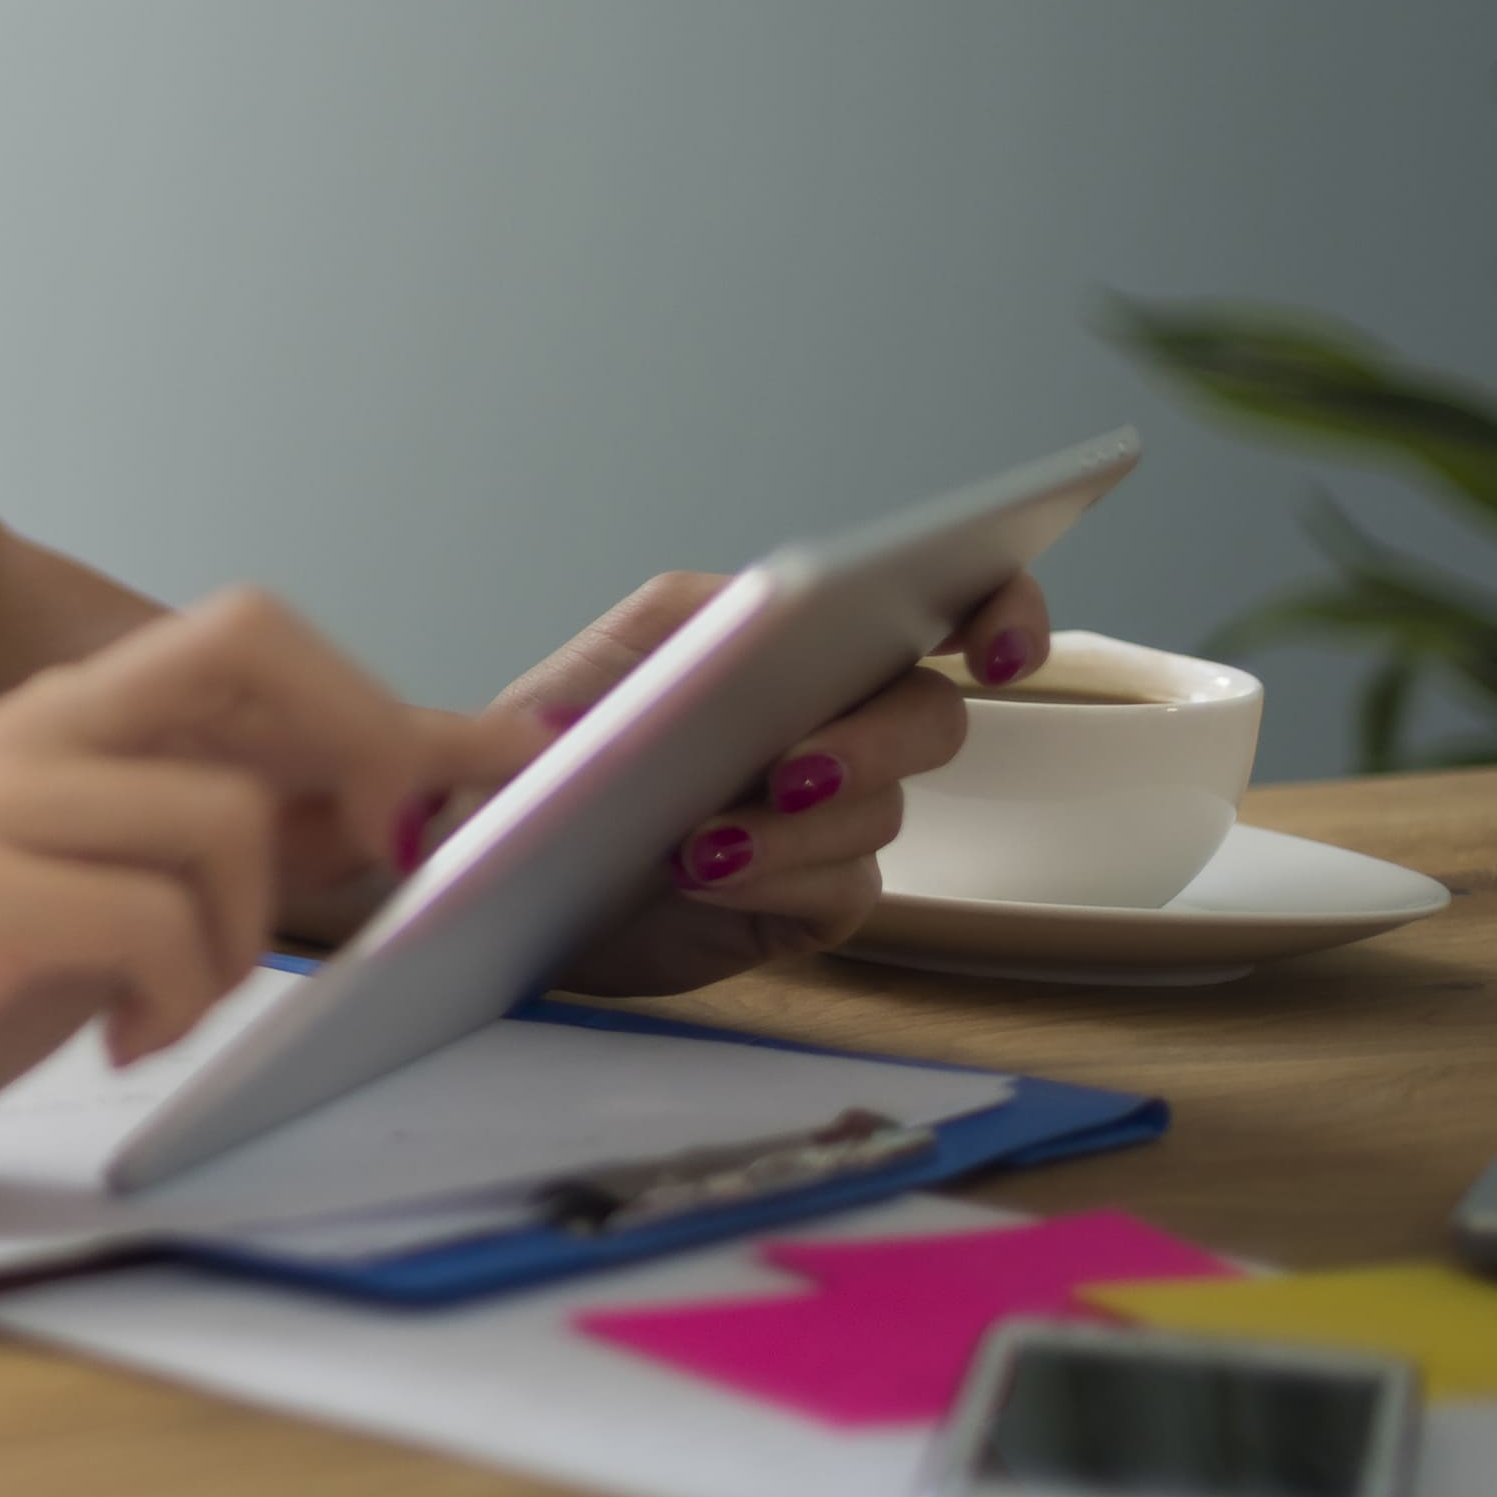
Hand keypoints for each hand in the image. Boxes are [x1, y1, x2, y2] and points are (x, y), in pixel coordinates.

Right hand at [0, 591, 545, 1196]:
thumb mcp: (104, 900)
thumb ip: (220, 840)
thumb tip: (389, 804)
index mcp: (63, 719)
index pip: (248, 636)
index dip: (376, 699)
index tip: (476, 779)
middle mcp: (28, 732)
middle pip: (247, 651)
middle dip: (365, 754)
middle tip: (387, 870)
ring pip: (220, 820)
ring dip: (242, 938)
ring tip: (176, 1006)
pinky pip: (149, 921)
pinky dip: (174, 997)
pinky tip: (125, 1040)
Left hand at [499, 565, 1053, 994]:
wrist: (495, 864)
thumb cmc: (537, 754)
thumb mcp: (589, 674)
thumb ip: (676, 640)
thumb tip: (755, 627)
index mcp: (786, 638)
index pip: (935, 602)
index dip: (1001, 612)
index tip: (1001, 651)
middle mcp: (823, 717)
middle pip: (927, 715)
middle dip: (872, 744)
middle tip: (791, 772)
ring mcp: (825, 811)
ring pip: (882, 810)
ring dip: (795, 828)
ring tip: (696, 843)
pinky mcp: (811, 894)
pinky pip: (843, 885)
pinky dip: (780, 879)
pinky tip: (707, 875)